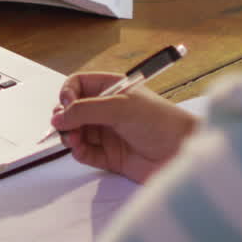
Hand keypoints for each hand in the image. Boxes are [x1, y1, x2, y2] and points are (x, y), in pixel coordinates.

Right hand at [49, 72, 200, 183]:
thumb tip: (59, 116)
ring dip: (69, 136)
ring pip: (75, 132)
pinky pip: (85, 153)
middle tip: (65, 126)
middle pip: (72, 110)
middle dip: (65, 118)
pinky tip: (80, 150)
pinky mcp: (109, 156)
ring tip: (74, 140)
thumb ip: (86, 110)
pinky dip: (78, 152)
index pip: (78, 85)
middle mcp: (107, 110)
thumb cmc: (162, 122)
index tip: (66, 105)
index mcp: (112, 89)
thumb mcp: (121, 108)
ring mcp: (108, 133)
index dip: (68, 94)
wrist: (181, 153)